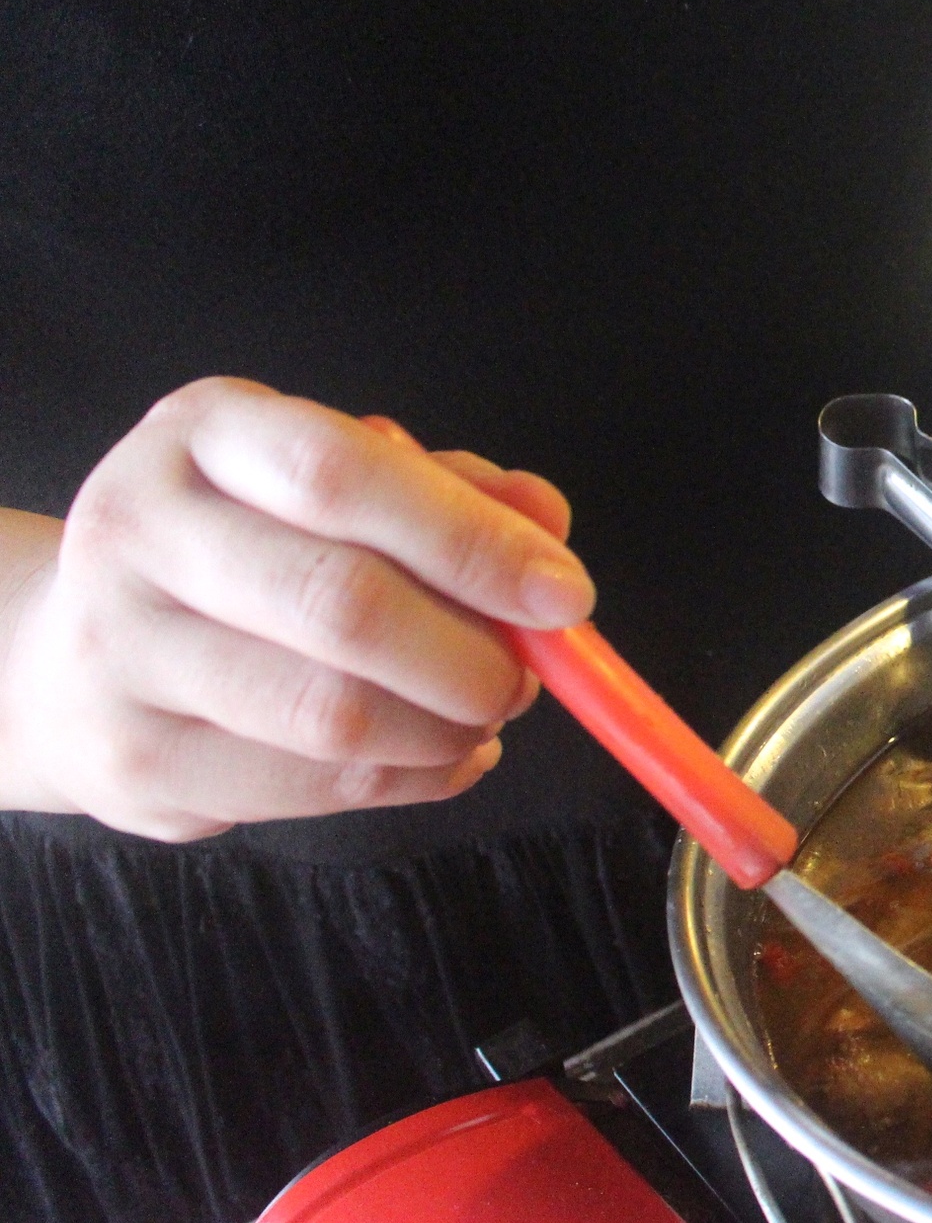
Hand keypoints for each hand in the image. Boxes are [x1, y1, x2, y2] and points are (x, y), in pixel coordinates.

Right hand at [0, 378, 592, 840]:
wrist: (74, 651)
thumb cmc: (246, 552)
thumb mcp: (337, 483)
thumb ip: (450, 492)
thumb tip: (545, 522)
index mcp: (208, 434)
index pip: (345, 477)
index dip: (472, 541)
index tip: (565, 597)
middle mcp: (142, 530)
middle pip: (342, 604)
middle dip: (472, 656)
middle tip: (524, 677)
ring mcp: (120, 652)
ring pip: (332, 715)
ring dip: (446, 730)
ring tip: (481, 719)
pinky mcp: (132, 762)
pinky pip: (310, 789)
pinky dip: (409, 781)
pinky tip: (439, 758)